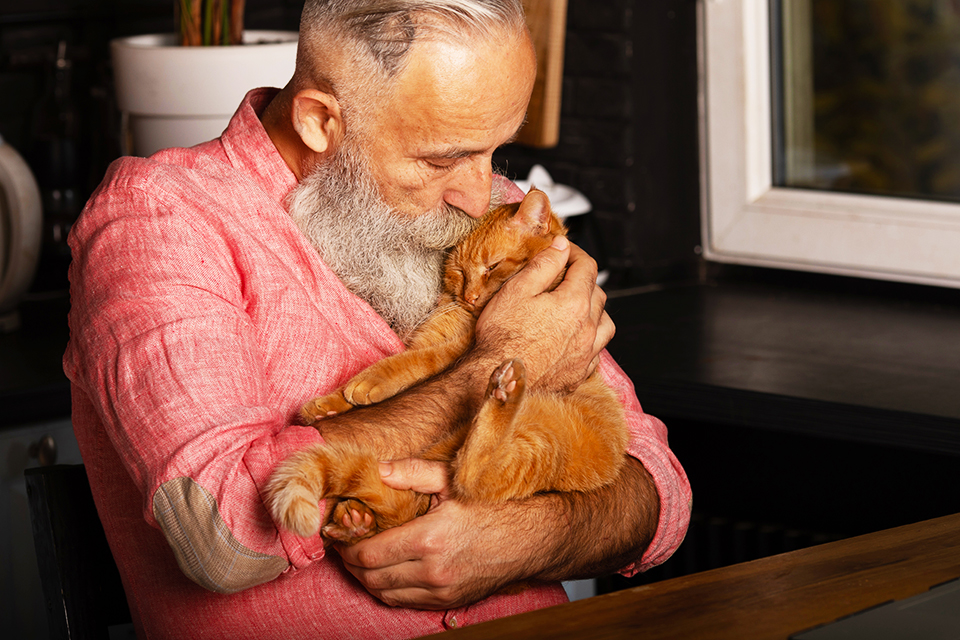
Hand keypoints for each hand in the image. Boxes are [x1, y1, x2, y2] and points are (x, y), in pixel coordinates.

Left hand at [335, 458, 534, 608]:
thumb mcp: (452, 480)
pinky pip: (405, 602)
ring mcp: (441, 591)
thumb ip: (412, 473)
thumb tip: (379, 470)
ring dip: (367, 579)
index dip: (348, 547)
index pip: (370, 554)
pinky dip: (388, 589)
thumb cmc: (492, 506)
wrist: (529, 539)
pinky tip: (386, 572)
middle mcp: (432, 571)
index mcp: (430, 538)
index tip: (341, 535)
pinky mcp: (448, 602)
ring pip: (385, 594)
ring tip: (362, 560)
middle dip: (352, 564)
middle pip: (372, 578)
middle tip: (346, 547)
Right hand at [475, 236, 613, 393]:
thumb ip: (543, 265)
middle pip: (598, 294)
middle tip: (566, 276)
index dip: (576, 254)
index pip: (587, 268)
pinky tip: (575, 339)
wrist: (498, 382)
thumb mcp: (516, 290)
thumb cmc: (502, 338)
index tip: (565, 251)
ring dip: (595, 312)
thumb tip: (561, 247)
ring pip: (605, 325)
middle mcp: (587, 329)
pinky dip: (590, 340)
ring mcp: (585, 355)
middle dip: (584, 280)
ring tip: (577, 308)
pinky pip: (596, 353)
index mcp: (574, 304)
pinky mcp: (578, 375)